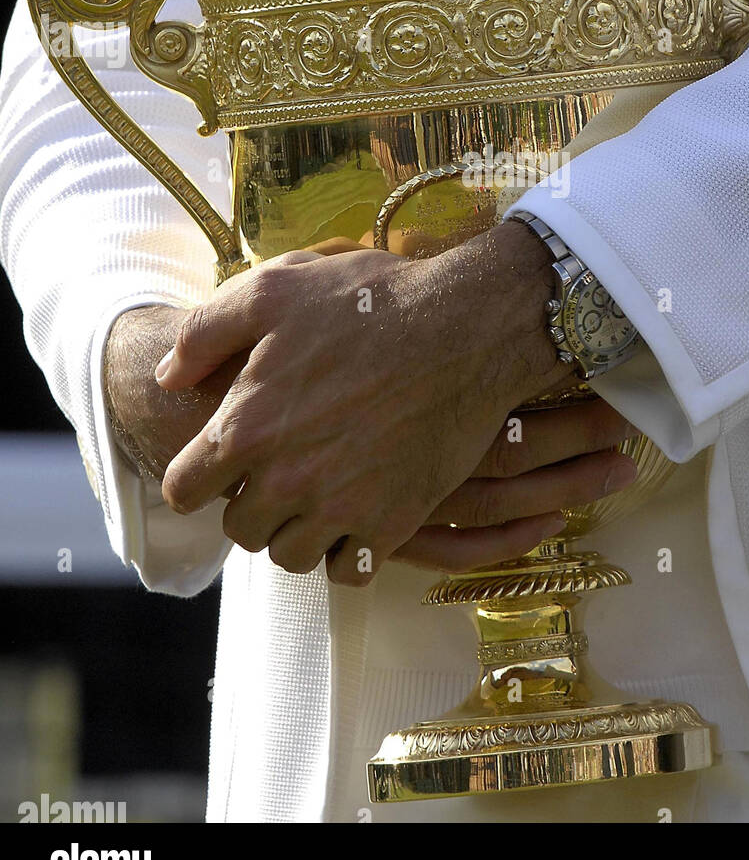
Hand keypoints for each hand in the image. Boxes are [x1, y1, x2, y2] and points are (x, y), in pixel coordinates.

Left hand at [156, 224, 634, 582]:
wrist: (470, 327)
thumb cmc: (371, 302)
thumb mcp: (275, 289)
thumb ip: (205, 334)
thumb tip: (168, 378)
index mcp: (247, 426)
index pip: (183, 490)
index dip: (197, 473)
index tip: (222, 458)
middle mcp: (287, 480)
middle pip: (239, 529)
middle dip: (250, 500)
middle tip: (281, 466)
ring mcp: (342, 508)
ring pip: (291, 556)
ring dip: (296, 529)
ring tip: (319, 489)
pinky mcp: (394, 523)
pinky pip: (349, 570)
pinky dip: (347, 550)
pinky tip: (358, 509)